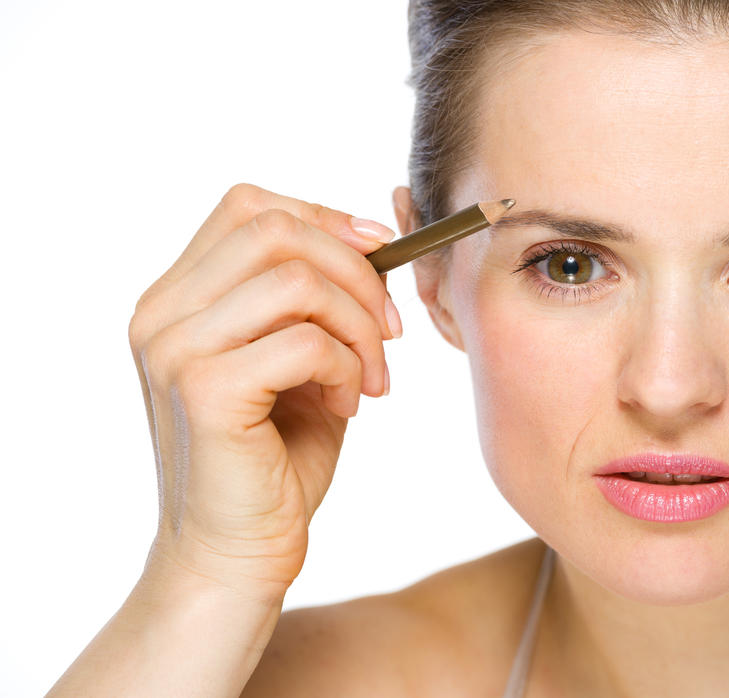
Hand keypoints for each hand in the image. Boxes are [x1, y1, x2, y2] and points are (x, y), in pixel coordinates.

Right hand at [127, 182, 401, 599]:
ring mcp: (174, 349)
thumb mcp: (300, 359)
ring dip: (358, 326)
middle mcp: (161, 314)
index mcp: (177, 298)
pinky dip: (347, 367)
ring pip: (296, 280)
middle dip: (355, 271)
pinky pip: (304, 341)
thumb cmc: (273, 459)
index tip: (379, 253)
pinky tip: (349, 406)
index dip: (325, 219)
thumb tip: (373, 239)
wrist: (236, 554)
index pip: (250, 208)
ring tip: (371, 378)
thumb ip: (316, 300)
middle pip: (273, 228)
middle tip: (389, 329)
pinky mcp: (203, 390)